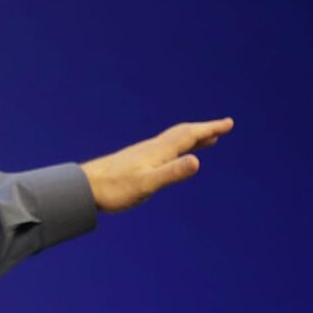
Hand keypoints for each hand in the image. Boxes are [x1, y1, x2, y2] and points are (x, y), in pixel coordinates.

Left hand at [80, 118, 233, 212]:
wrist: (84, 187)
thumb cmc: (114, 189)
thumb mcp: (147, 184)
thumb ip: (172, 173)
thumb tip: (197, 161)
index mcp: (158, 151)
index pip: (189, 135)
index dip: (209, 129)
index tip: (228, 123)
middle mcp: (151, 148)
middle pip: (182, 134)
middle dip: (204, 130)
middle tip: (223, 126)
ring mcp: (142, 154)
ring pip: (173, 141)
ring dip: (192, 137)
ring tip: (206, 138)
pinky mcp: (135, 161)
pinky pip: (163, 149)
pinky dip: (177, 147)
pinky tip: (172, 155)